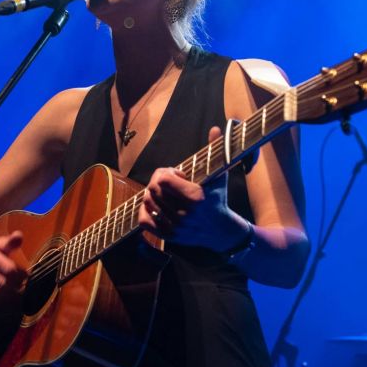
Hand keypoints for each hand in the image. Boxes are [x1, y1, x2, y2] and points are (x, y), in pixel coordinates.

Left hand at [138, 126, 249, 251]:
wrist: (222, 231)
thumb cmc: (218, 198)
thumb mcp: (219, 175)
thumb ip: (217, 151)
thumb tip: (216, 129)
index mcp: (196, 197)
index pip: (163, 179)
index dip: (167, 173)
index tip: (177, 175)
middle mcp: (184, 213)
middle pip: (153, 189)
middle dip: (158, 181)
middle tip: (169, 183)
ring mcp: (175, 227)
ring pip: (147, 202)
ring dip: (153, 194)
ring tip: (166, 194)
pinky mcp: (168, 237)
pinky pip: (144, 220)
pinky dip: (146, 211)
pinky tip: (157, 206)